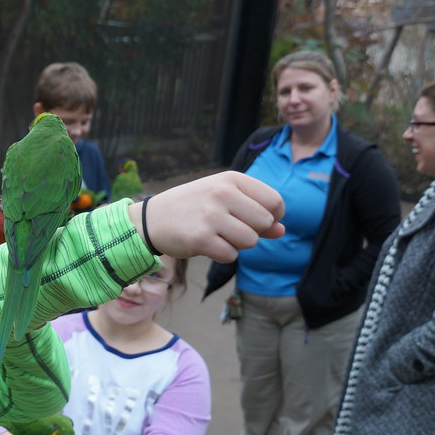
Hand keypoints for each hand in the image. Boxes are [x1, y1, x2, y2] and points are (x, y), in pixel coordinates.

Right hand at [126, 171, 284, 261]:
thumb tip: (281, 231)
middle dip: (253, 232)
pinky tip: (207, 244)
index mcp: (230, 179)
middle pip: (264, 223)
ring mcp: (210, 216)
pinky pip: (231, 255)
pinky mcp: (200, 239)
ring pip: (250, 241)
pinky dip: (223, 254)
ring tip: (218, 236)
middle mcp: (221, 193)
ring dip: (238, 245)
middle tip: (230, 229)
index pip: (274, 201)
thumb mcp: (223, 200)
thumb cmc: (193, 207)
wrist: (152, 219)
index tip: (255, 221)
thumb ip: (254, 213)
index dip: (272, 217)